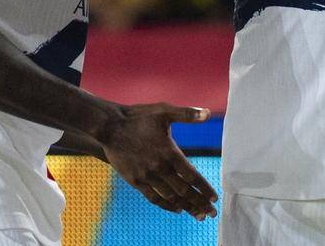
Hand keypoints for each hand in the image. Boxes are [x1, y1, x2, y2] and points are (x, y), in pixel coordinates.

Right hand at [98, 104, 218, 219]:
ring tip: (198, 215)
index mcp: (169, 152)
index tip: (214, 197)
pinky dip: (166, 205)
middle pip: (183, 191)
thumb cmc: (139, 117)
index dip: (204, 188)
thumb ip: (187, 114)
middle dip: (199, 203)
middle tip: (211, 213)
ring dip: (185, 207)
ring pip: (170, 197)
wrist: (110, 126)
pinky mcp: (135, 180)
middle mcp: (159, 167)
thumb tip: (207, 114)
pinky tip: (176, 208)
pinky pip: (153, 197)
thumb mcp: (164, 110)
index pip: (192, 175)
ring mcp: (146, 176)